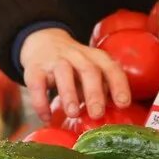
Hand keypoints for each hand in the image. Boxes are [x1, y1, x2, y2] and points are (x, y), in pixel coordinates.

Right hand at [17, 27, 131, 122]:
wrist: (42, 41)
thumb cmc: (73, 64)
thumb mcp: (90, 69)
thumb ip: (101, 87)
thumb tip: (113, 112)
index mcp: (95, 57)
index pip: (111, 67)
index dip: (118, 85)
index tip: (123, 104)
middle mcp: (77, 55)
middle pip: (88, 70)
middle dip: (94, 93)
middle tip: (97, 114)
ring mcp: (55, 60)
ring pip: (63, 72)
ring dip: (69, 94)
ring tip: (73, 113)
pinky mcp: (34, 68)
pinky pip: (37, 84)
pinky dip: (41, 102)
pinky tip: (46, 117)